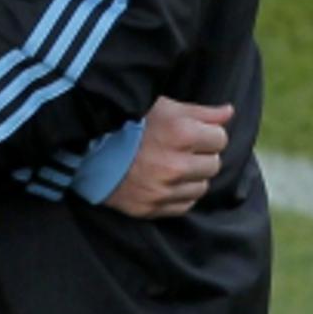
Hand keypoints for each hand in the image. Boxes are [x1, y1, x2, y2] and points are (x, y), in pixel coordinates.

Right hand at [105, 97, 231, 218]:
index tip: (189, 131)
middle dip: (201, 155)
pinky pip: (184, 205)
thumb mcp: (161, 106)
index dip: (206, 132)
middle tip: (178, 148)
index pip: (219, 138)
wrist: (83, 149)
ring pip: (201, 186)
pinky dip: (178, 193)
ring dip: (191, 176)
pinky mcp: (151, 207)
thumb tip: (229, 113)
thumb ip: (200, 111)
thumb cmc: (124, 122)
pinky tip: (163, 180)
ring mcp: (163, 189)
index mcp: (181, 133)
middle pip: (214, 164)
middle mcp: (175, 164)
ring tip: (169, 164)